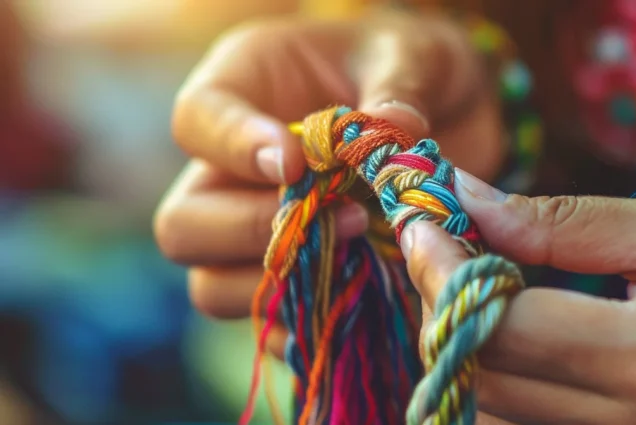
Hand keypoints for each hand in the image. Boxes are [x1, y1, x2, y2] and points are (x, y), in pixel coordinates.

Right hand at [154, 10, 503, 358]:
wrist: (451, 111)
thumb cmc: (412, 64)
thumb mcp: (412, 55)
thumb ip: (397, 88)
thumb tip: (392, 132)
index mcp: (243, 88)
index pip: (197, 120)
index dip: (233, 147)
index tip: (294, 162)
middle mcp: (232, 166)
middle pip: (184, 223)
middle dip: (251, 230)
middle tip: (342, 215)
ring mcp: (255, 226)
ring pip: (211, 283)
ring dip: (281, 279)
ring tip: (362, 242)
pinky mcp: (296, 272)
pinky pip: (270, 319)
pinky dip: (307, 320)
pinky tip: (360, 291)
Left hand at [400, 169, 635, 424]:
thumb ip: (566, 224)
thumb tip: (470, 202)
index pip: (506, 329)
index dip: (444, 270)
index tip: (422, 219)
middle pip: (487, 379)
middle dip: (444, 306)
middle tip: (444, 242)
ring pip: (495, 414)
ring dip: (466, 346)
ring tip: (475, 280)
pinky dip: (499, 380)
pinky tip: (510, 329)